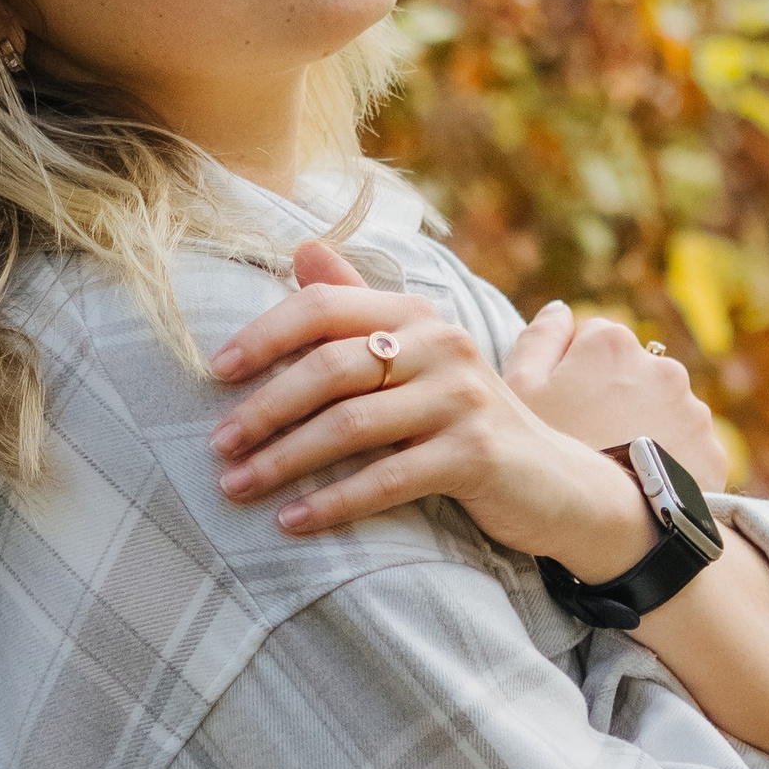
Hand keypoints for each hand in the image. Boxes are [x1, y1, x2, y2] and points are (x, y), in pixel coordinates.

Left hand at [207, 242, 655, 580]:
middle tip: (217, 446)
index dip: (265, 335)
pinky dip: (332, 504)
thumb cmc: (462, 420)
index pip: (324, 307)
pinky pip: (385, 479)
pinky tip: (292, 521)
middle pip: (330, 370)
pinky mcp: (474, 454)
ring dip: (283, 461)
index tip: (216, 371)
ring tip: (236, 488)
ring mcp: (462, 399)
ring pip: (350, 427)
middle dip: (264, 411)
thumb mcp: (415, 359)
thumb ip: (359, 306)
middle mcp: (442, 345)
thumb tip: (301, 247)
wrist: (553, 481)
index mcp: (416, 315)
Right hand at [503, 300, 730, 490]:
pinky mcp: (711, 450)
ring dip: (645, 426)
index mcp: (610, 342)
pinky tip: (642, 484)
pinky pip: (687, 447)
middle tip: (588, 440)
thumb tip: (561, 310)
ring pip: (663, 409)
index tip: (563, 410)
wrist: (599, 528)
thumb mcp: (517, 394)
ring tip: (617, 467)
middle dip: (614, 397)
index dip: (572, 376)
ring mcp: (692, 408)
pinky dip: (670, 460)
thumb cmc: (545, 458)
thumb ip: (537, 339)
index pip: (591, 341)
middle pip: (632, 373)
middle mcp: (661, 365)